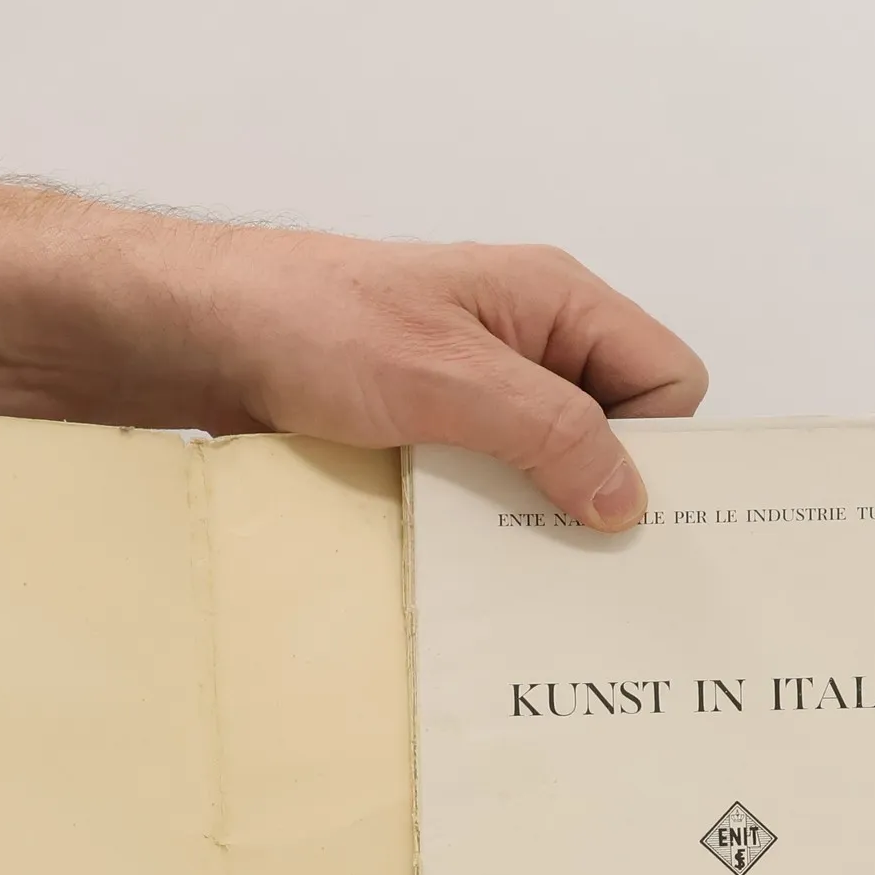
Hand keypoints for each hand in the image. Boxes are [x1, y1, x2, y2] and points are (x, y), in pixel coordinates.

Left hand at [198, 229, 706, 529]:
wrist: (207, 337)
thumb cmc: (317, 325)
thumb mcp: (448, 378)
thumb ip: (549, 430)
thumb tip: (627, 499)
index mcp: (555, 304)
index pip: (667, 378)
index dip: (661, 446)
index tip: (621, 512)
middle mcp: (530, 344)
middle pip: (616, 430)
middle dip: (601, 492)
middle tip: (577, 562)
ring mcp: (480, 391)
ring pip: (551, 467)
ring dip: (538, 517)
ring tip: (518, 571)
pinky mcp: (434, 433)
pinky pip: (491, 486)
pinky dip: (487, 522)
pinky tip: (467, 559)